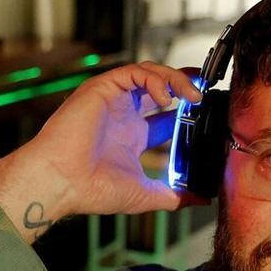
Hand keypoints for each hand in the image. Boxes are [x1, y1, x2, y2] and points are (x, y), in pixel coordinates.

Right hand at [0, 62, 205, 243]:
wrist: (62, 182)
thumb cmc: (93, 190)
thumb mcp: (146, 194)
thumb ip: (175, 195)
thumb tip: (203, 199)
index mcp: (132, 136)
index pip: (167, 115)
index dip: (188, 111)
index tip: (208, 113)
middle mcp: (123, 115)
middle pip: (160, 87)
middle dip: (185, 84)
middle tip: (205, 92)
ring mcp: (112, 100)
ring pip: (149, 73)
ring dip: (174, 79)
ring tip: (192, 94)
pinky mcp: (102, 88)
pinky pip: (134, 72)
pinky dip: (155, 79)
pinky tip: (167, 98)